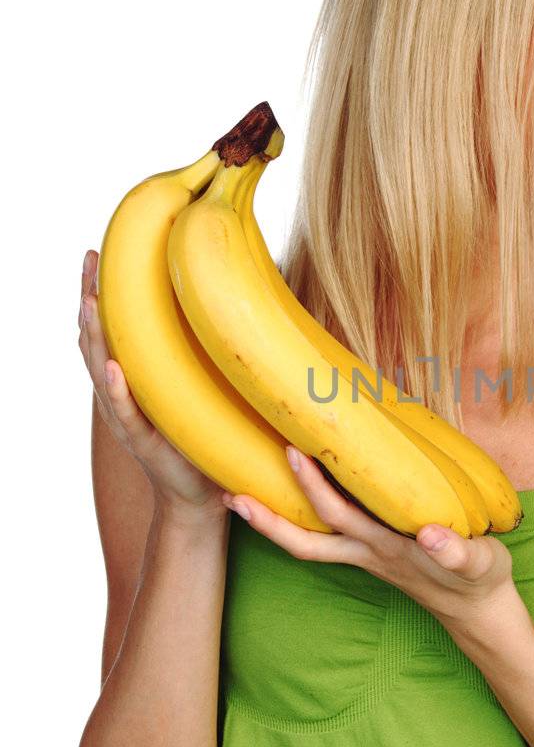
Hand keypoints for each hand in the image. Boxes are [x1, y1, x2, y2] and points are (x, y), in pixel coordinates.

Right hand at [78, 248, 225, 518]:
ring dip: (95, 335)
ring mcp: (129, 417)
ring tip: (90, 301)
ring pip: (101, 370)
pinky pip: (127, 413)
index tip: (99, 253)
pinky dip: (116, 390)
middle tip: (90, 259)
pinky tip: (112, 368)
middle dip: (90, 298)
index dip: (101, 290)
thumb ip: (201, 348)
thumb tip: (230, 299)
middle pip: (97, 338)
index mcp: (136, 376)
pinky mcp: (145, 442)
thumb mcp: (200, 383)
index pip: (112, 326)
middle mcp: (123, 392)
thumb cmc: (204, 433)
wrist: (202, 493)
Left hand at [221, 447, 516, 631]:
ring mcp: (367, 555)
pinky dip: (303, 520)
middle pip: (305, 541)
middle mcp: (367, 553)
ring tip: (241, 498)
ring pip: (311, 542)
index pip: (339, 516)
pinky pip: (328, 538)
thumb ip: (456, 551)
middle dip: (268, 519)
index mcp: (387, 548)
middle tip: (231, 491)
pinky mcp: (373, 553)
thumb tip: (432, 535)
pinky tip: (295, 499)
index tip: (294, 453)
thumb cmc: (479, 581)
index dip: (314, 488)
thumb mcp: (478, 563)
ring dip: (275, 524)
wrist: (479, 611)